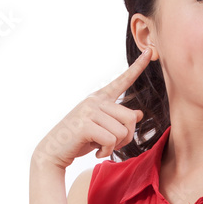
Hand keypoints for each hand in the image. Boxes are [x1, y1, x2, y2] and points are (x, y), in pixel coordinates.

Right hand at [33, 48, 151, 168]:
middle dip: (126, 137)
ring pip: (122, 132)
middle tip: (113, 145)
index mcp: (100, 98)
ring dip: (115, 146)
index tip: (149, 51)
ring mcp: (89, 111)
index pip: (123, 81)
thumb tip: (139, 114)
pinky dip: (106, 151)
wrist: (54, 151)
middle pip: (130, 118)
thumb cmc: (79, 139)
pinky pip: (110, 140)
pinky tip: (96, 152)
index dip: (137, 67)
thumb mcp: (102, 127)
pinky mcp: (85, 125)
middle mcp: (95, 101)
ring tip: (100, 147)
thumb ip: (119, 120)